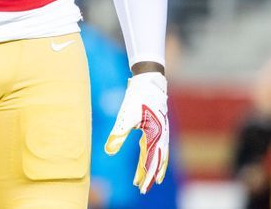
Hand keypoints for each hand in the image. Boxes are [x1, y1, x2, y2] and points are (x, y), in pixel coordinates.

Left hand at [104, 72, 168, 193]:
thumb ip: (118, 135)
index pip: (150, 161)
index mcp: (155, 136)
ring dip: (153, 167)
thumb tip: (109, 151)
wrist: (149, 81)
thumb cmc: (137, 98)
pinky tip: (146, 159)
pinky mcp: (158, 126)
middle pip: (157, 161)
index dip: (146, 175)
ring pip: (159, 155)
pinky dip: (153, 156)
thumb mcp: (126, 116)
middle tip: (143, 189)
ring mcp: (161, 131)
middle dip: (150, 176)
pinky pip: (157, 146)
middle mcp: (161, 136)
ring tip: (148, 179)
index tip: (141, 187)